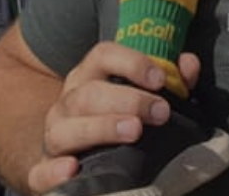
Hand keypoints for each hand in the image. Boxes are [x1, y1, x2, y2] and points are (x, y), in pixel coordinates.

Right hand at [28, 44, 198, 195]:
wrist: (68, 155)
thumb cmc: (116, 118)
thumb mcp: (139, 93)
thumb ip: (170, 78)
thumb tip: (189, 64)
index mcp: (89, 77)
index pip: (103, 55)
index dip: (132, 62)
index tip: (160, 79)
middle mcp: (67, 102)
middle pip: (90, 93)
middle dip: (128, 100)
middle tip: (160, 113)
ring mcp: (53, 136)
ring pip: (66, 128)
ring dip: (101, 128)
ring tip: (133, 131)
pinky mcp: (42, 171)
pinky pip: (39, 172)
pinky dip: (52, 172)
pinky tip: (72, 169)